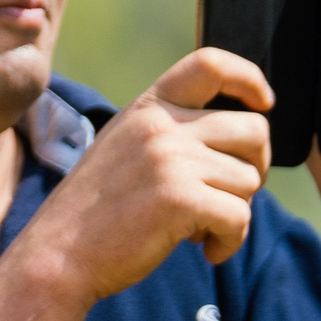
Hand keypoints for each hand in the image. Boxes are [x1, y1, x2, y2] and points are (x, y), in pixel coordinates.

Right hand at [13, 47, 271, 304]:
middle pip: (253, 130)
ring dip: (234, 211)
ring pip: (249, 179)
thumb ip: (170, 131)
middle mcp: (160, 126)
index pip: (209, 64)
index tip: (262, 102)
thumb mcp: (126, 148)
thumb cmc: (96, 211)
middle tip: (229, 194)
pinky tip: (206, 250)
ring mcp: (170, 160)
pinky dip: (230, 241)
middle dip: (254, 166)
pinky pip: (240, 217)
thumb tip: (243, 135)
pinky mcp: (181, 200)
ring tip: (198, 227)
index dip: (248, 79)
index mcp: (147, 108)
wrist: (57, 255)